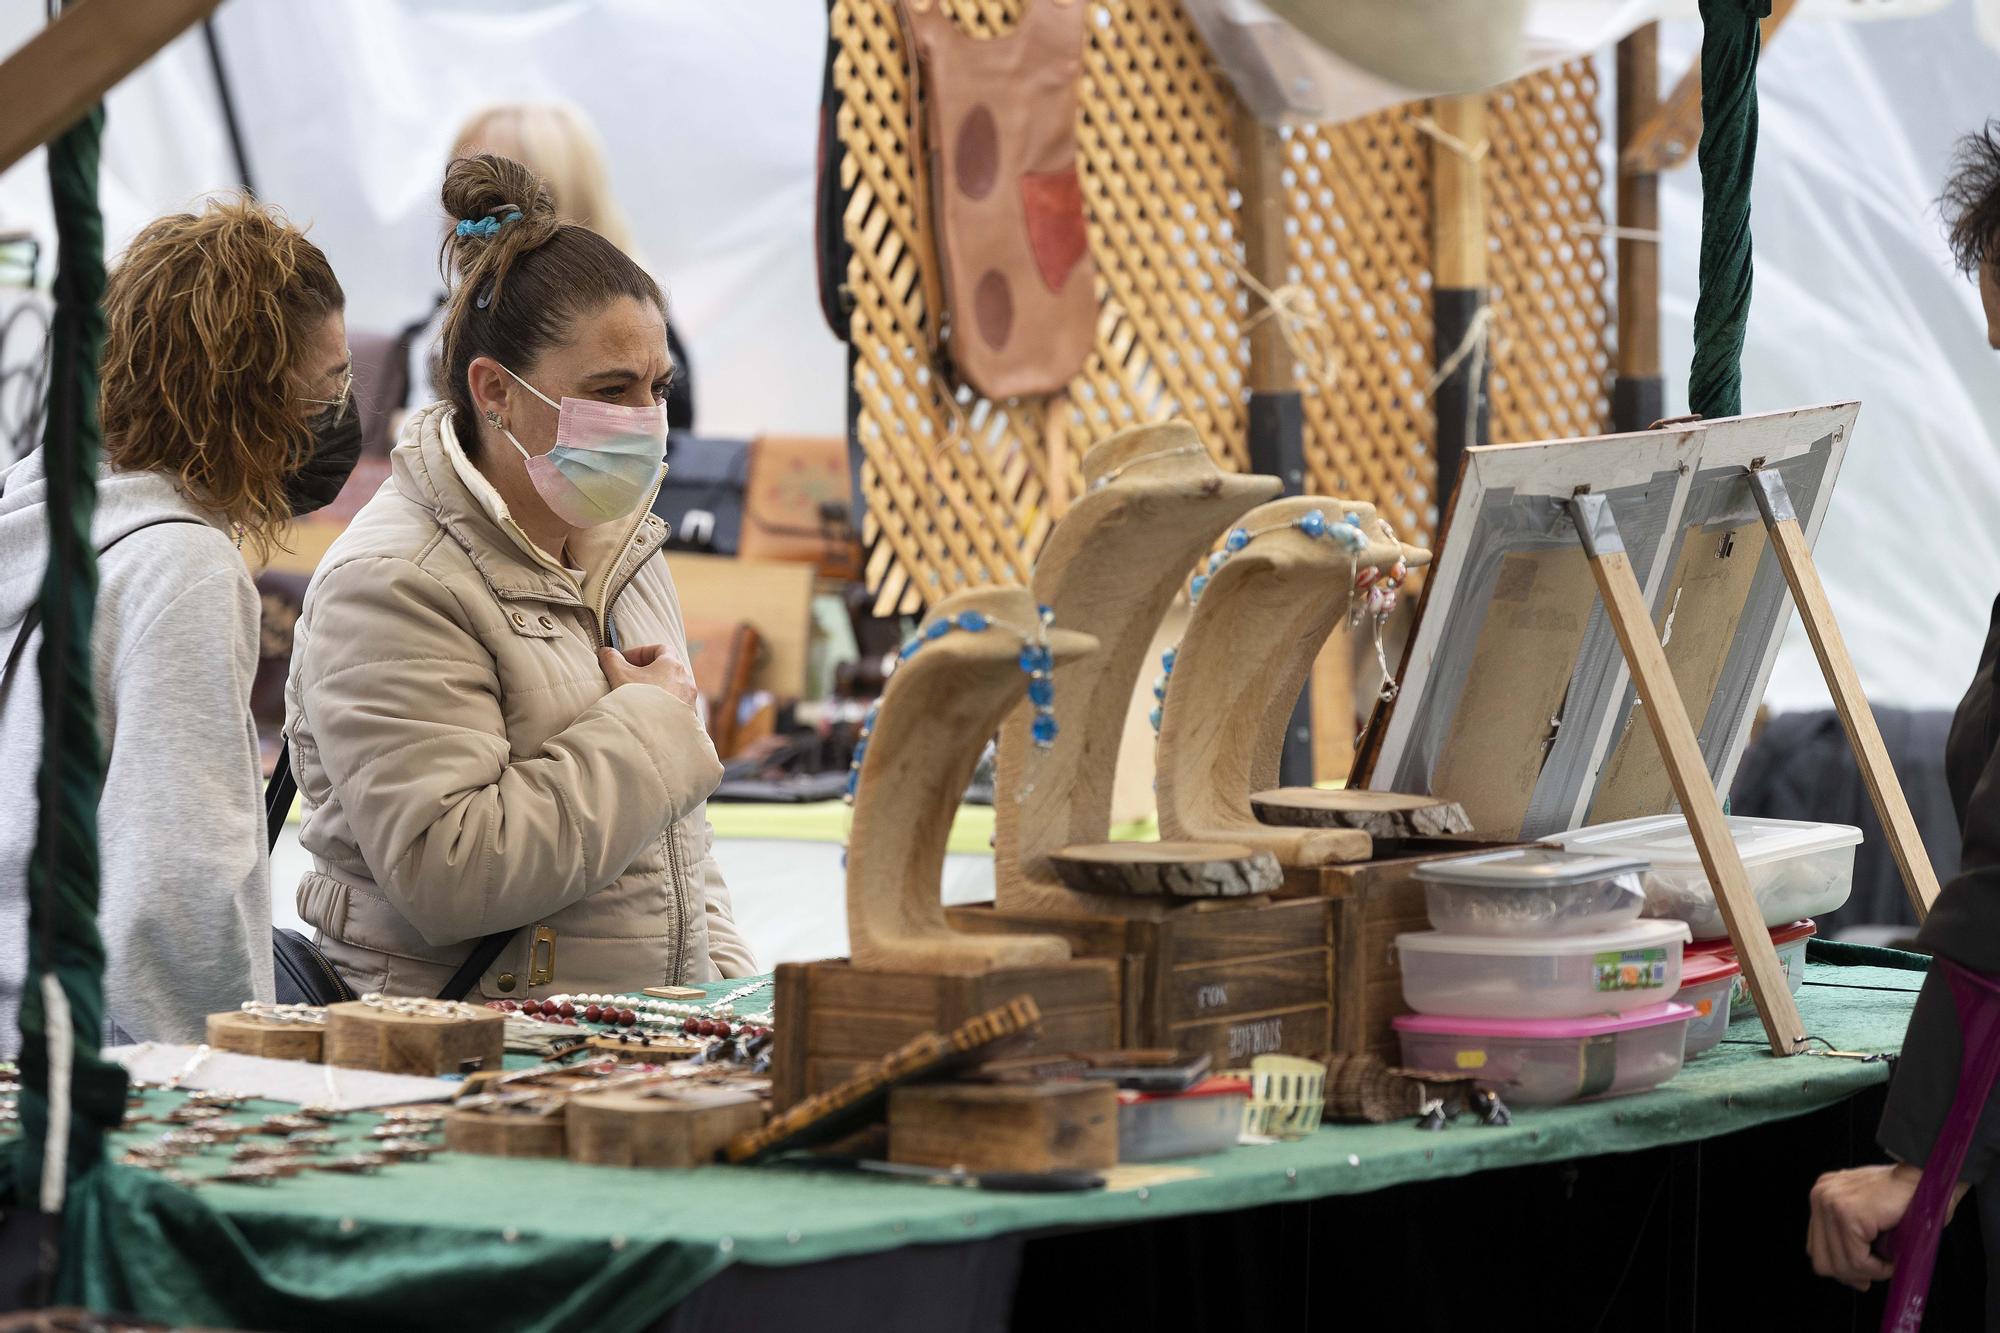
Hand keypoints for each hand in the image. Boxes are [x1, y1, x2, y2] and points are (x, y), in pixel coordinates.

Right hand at [599, 643, 696, 708]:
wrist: (650, 734)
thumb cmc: (637, 700)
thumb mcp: (619, 675)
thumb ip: (611, 659)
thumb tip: (606, 652)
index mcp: (673, 665)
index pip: (661, 649)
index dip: (641, 652)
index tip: (625, 661)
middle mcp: (686, 681)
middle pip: (668, 669)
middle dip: (649, 671)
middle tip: (630, 679)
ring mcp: (690, 700)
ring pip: (673, 688)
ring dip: (657, 689)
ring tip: (639, 699)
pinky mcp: (689, 717)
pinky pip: (676, 706)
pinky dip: (663, 706)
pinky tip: (649, 715)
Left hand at [1807, 1163, 1965, 1290]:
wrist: (1927, 1177)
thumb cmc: (1908, 1198)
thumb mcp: (1872, 1219)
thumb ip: (1854, 1241)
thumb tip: (1853, 1280)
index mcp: (1823, 1196)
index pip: (1817, 1247)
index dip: (1840, 1269)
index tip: (1862, 1278)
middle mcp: (1821, 1195)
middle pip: (1822, 1259)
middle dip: (1852, 1275)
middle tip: (1878, 1271)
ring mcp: (1830, 1202)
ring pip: (1840, 1263)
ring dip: (1870, 1272)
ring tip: (1889, 1262)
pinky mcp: (1847, 1213)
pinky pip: (1856, 1259)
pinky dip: (1877, 1268)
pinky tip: (1891, 1259)